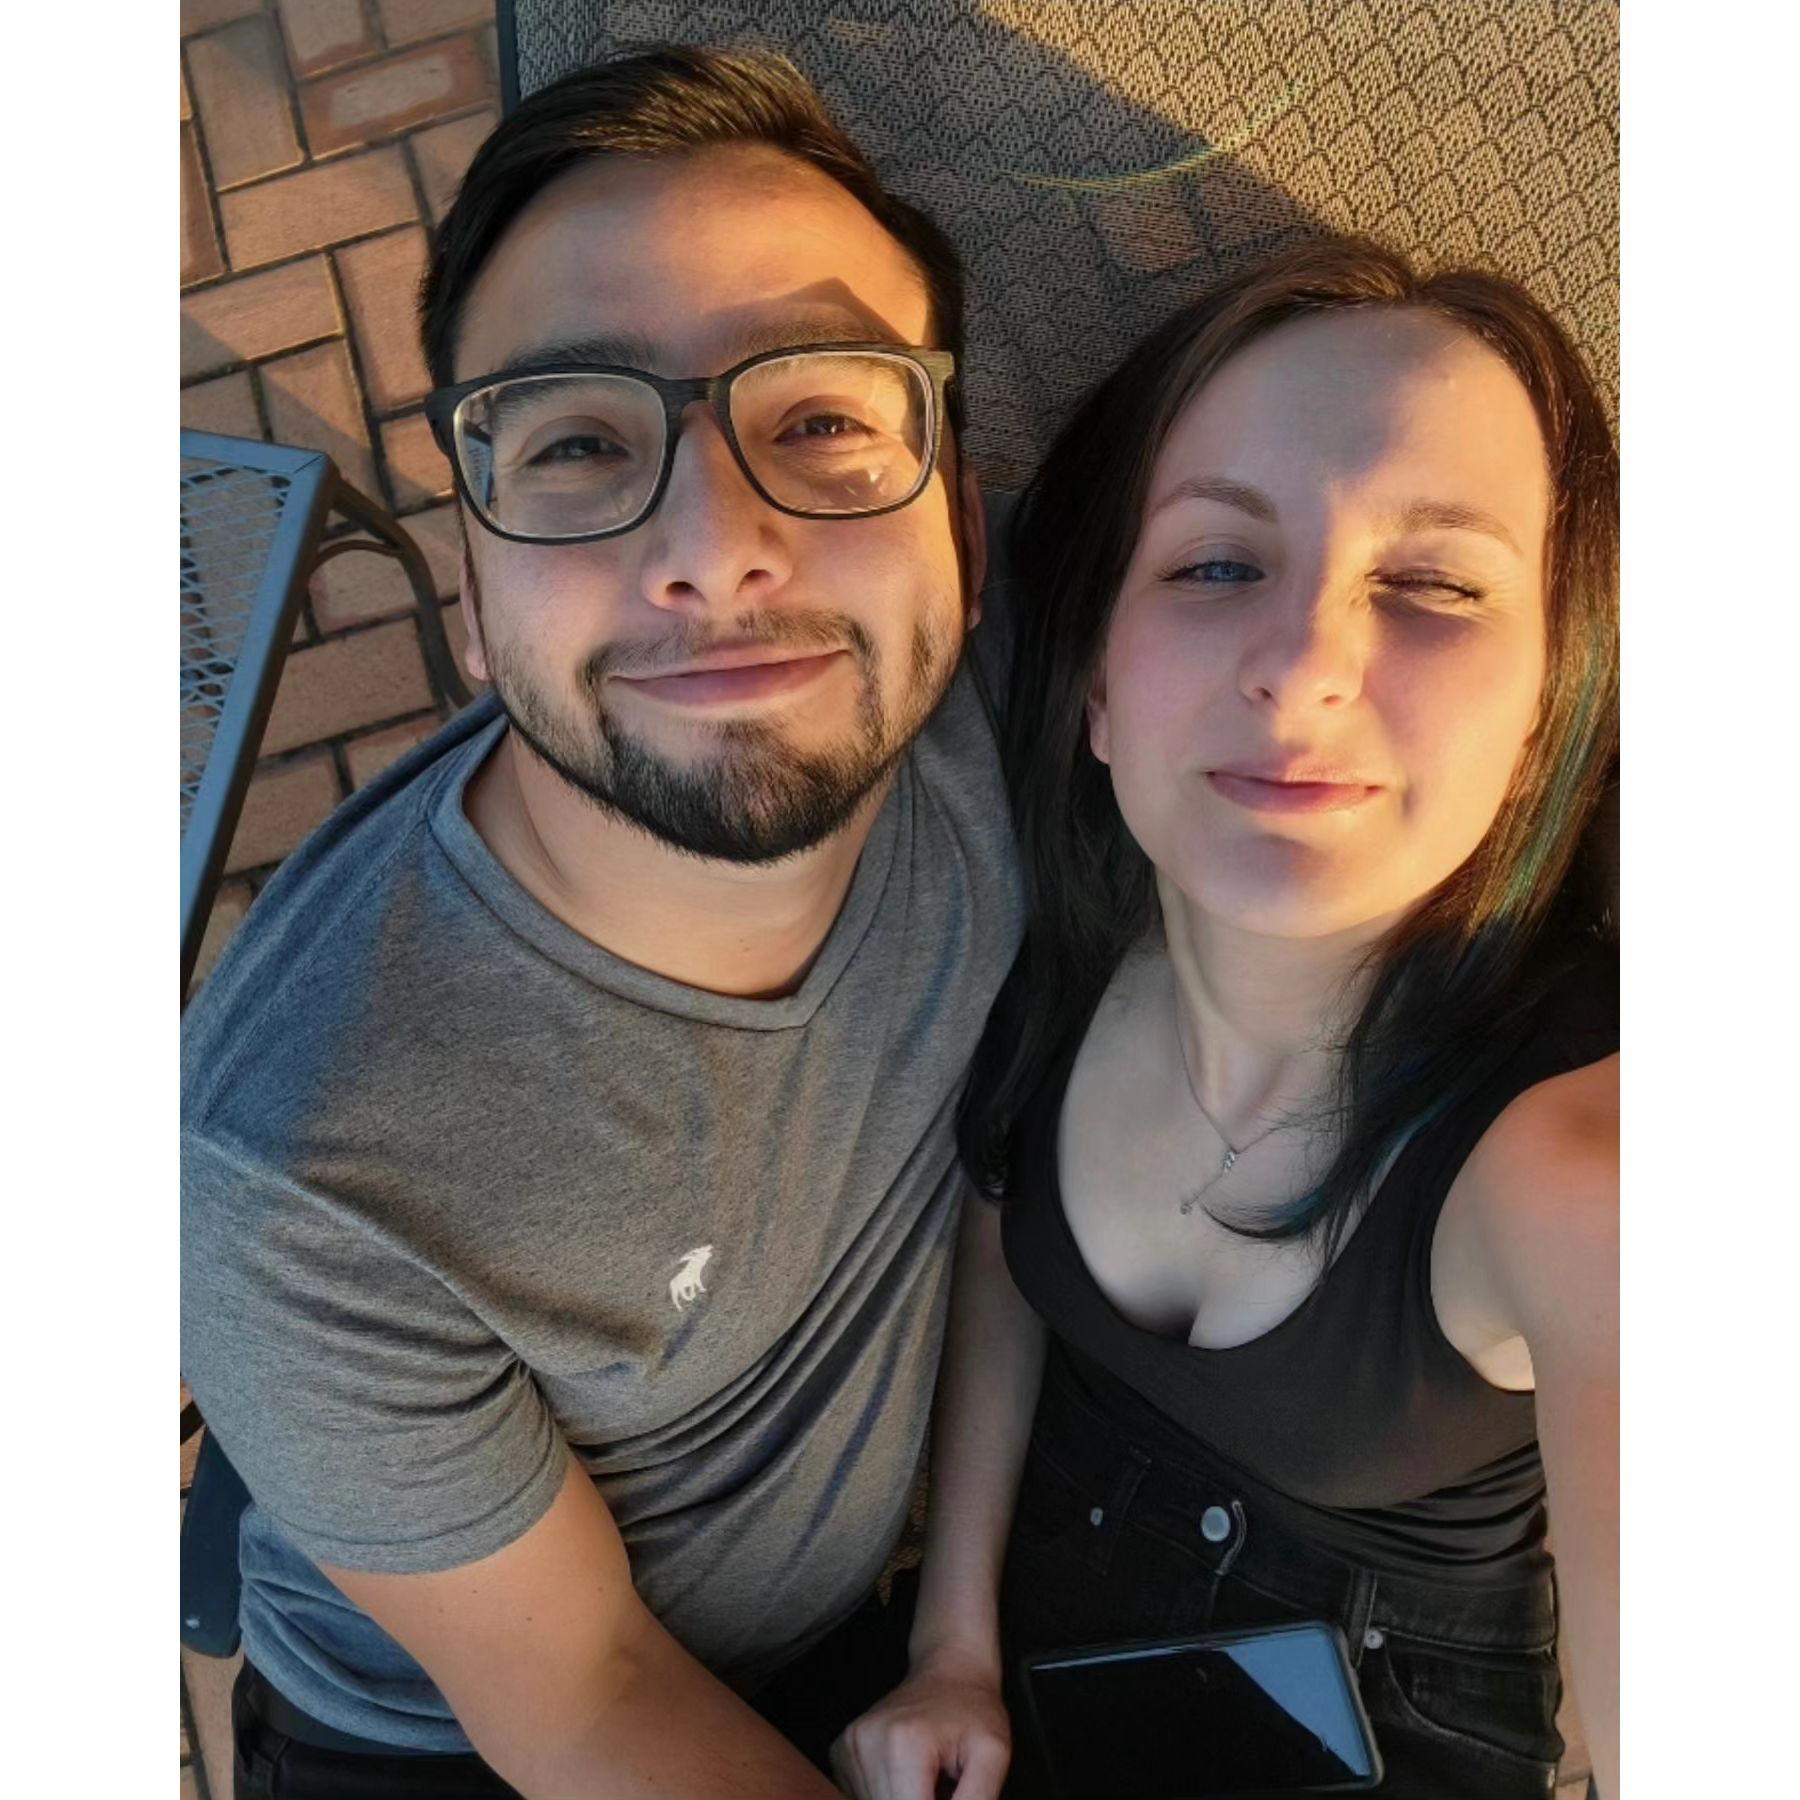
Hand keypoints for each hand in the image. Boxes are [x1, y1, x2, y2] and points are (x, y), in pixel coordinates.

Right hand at [829, 1655, 1011, 1799]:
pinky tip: (908, 1782)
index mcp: (904, 1744)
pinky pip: (859, 1798)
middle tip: (943, 1788)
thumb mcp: (993, 1755)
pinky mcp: (841, 1753)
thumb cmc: (973, 1709)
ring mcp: (849, 1747)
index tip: (949, 1796)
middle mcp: (867, 1743)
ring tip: (929, 1786)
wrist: (950, 1669)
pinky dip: (886, 1798)